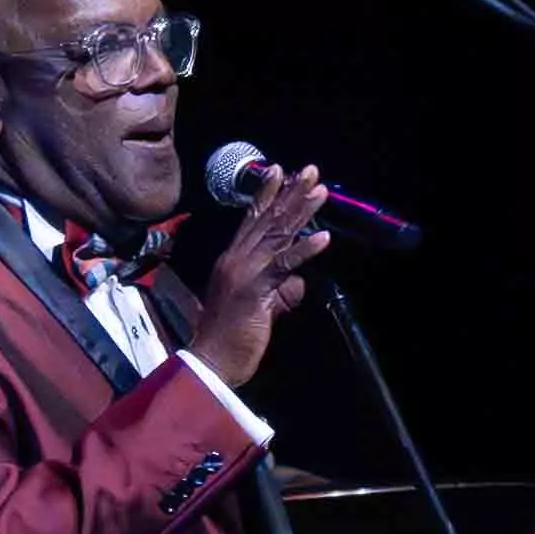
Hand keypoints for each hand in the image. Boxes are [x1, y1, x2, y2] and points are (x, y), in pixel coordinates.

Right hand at [174, 168, 332, 390]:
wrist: (211, 363)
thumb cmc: (232, 340)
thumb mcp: (260, 308)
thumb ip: (278, 292)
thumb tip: (298, 283)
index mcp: (232, 261)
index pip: (252, 220)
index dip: (267, 194)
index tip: (280, 171)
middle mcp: (236, 259)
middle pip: (267, 219)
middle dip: (290, 192)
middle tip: (309, 170)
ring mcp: (244, 272)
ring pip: (276, 234)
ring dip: (300, 210)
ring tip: (320, 190)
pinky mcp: (254, 289)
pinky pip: (283, 264)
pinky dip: (304, 249)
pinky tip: (323, 237)